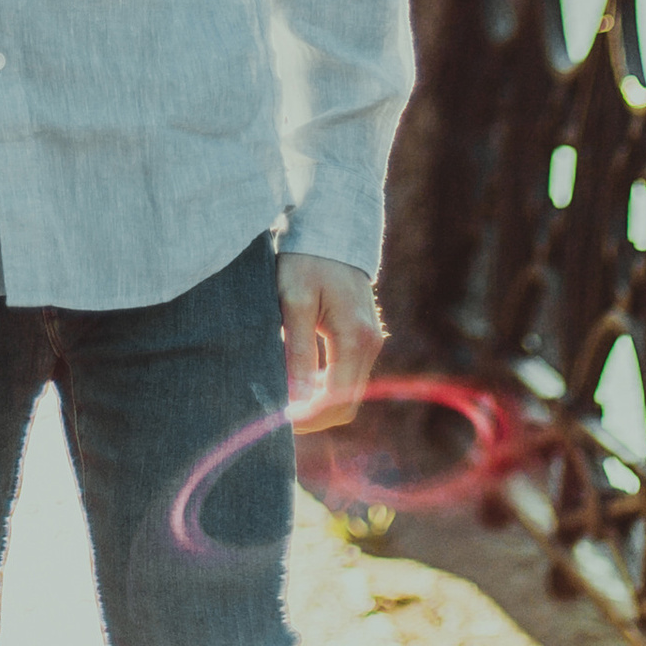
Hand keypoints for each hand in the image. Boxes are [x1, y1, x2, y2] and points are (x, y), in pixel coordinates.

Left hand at [277, 253, 382, 433]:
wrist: (330, 225)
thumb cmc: (307, 258)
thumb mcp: (293, 301)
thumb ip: (296, 351)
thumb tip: (294, 399)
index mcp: (356, 338)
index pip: (336, 402)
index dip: (307, 418)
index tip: (276, 420)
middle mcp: (371, 344)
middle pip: (345, 404)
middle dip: (311, 415)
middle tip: (275, 413)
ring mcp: (370, 340)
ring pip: (346, 392)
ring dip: (316, 402)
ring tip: (281, 396)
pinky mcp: (362, 336)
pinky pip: (345, 375)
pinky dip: (323, 386)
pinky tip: (297, 379)